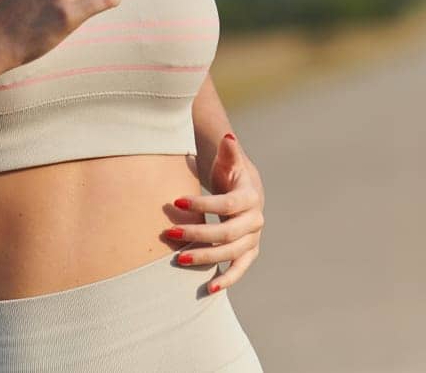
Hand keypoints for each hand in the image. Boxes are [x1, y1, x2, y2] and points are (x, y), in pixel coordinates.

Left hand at [166, 132, 263, 293]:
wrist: (244, 191)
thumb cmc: (229, 173)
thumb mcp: (228, 161)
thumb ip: (228, 151)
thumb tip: (228, 137)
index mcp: (251, 196)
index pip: (228, 204)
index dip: (203, 204)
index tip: (176, 202)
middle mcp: (256, 219)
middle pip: (228, 233)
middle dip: (198, 234)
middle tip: (170, 234)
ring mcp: (253, 238)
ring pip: (232, 253)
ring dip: (206, 257)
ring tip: (179, 260)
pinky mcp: (248, 252)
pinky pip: (240, 269)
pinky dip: (227, 279)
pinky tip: (209, 288)